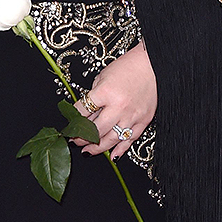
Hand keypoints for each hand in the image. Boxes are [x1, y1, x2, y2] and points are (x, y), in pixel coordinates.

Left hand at [73, 40, 156, 160]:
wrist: (152, 65)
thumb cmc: (127, 68)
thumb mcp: (103, 77)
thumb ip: (94, 96)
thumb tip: (85, 115)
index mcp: (105, 92)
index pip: (82, 110)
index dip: (73, 119)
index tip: (69, 124)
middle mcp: (118, 107)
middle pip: (95, 130)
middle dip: (82, 138)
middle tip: (75, 141)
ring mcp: (132, 116)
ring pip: (111, 139)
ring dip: (97, 148)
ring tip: (87, 151)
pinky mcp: (143, 121)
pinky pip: (130, 140)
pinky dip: (120, 150)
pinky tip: (111, 156)